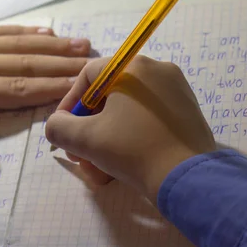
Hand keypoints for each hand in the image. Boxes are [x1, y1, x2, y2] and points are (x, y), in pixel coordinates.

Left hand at [0, 25, 90, 160]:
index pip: (19, 88)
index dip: (51, 86)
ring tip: (81, 43)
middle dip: (63, 63)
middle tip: (93, 60)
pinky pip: (1, 29)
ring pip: (20, 42)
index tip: (79, 85)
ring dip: (53, 44)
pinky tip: (46, 30)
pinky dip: (26, 29)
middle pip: (28, 62)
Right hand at [45, 55, 215, 203]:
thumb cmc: (133, 150)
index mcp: (132, 67)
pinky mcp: (188, 111)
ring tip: (99, 169)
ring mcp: (176, 90)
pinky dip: (131, 137)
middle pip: (109, 95)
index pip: (88, 75)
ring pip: (128, 111)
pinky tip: (122, 166)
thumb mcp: (85, 139)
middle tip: (81, 153)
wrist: (188, 179)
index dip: (70, 102)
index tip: (64, 128)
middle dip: (89, 127)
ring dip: (107, 138)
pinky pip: (148, 119)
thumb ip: (59, 127)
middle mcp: (156, 70)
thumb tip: (57, 124)